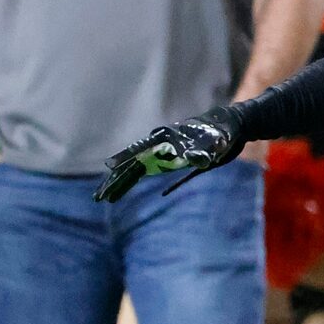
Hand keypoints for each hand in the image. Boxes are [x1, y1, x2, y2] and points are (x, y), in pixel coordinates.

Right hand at [96, 106, 242, 202]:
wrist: (224, 126)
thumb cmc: (219, 133)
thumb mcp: (215, 143)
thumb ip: (206, 152)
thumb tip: (200, 161)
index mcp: (166, 138)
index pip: (141, 150)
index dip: (126, 159)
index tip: (110, 169)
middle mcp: (158, 144)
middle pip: (132, 163)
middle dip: (116, 180)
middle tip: (99, 197)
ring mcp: (159, 151)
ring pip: (133, 168)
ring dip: (118, 183)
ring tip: (101, 198)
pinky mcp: (163, 158)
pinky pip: (141, 171)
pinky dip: (129, 180)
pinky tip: (118, 191)